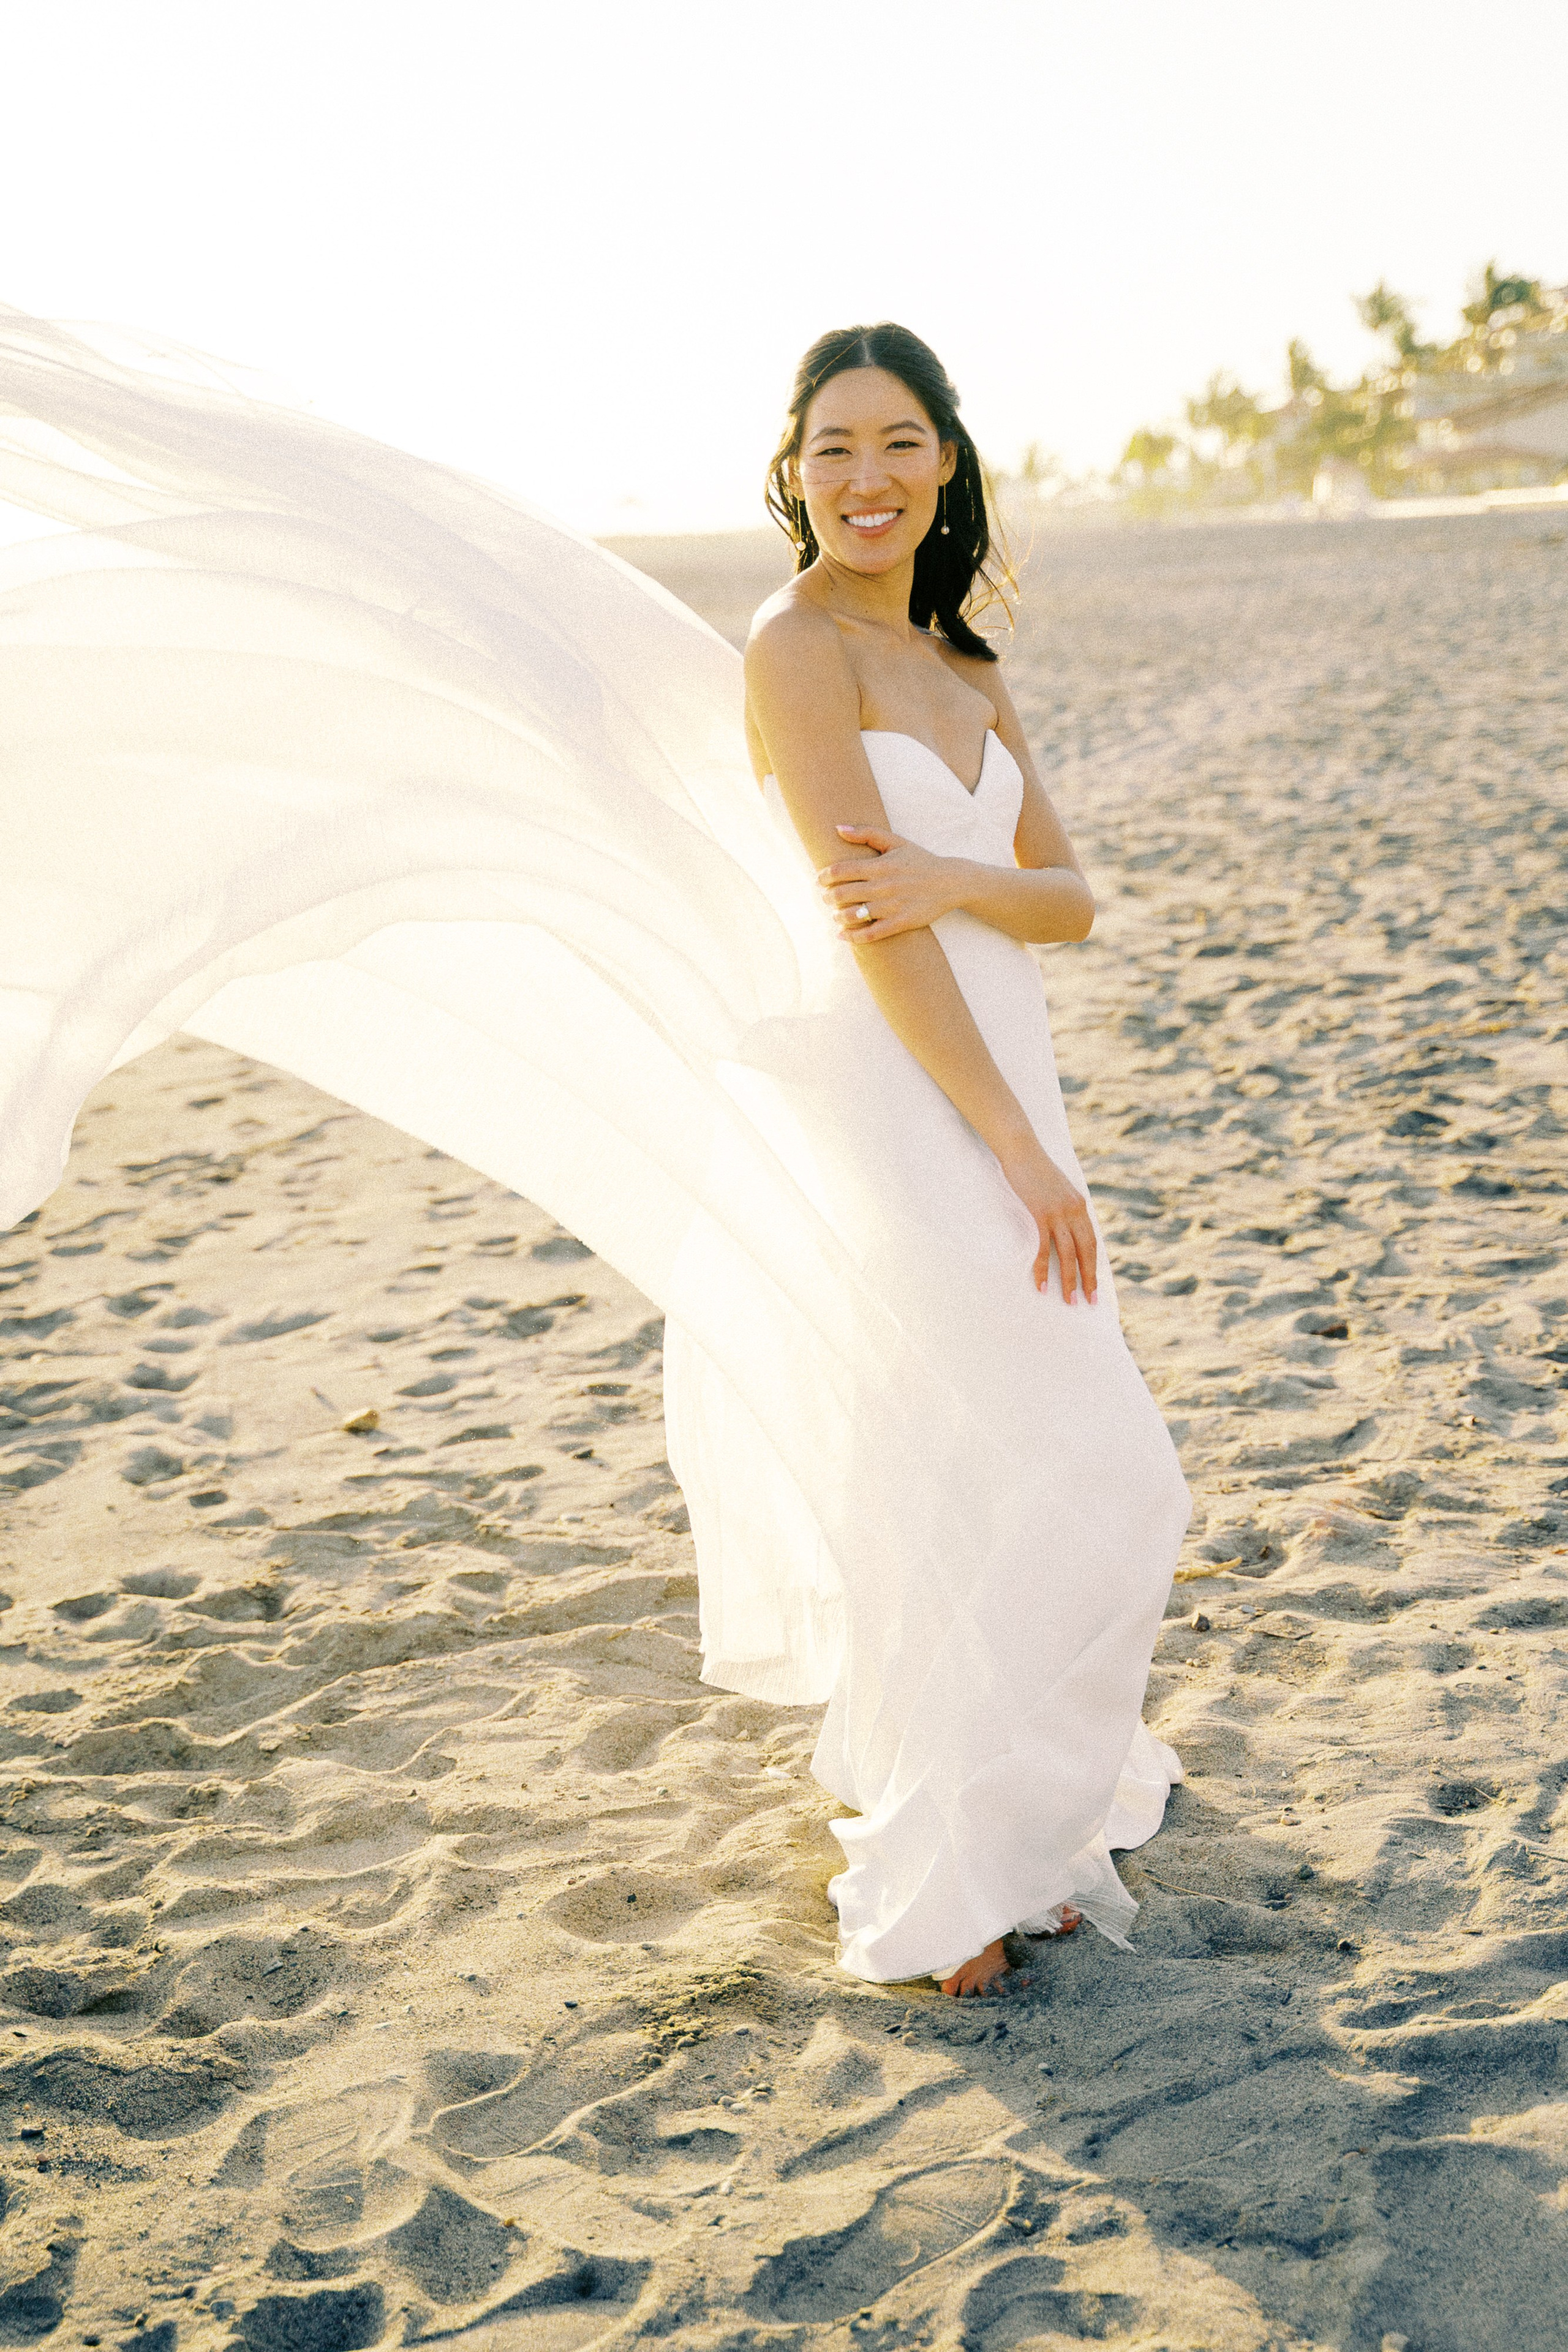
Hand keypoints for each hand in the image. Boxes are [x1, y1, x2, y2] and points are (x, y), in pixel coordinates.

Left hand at [817, 826, 962, 941]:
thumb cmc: (920, 860)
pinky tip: (842, 935)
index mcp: (881, 865)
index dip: (824, 876)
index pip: (841, 870)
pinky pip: (871, 934)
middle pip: (843, 893)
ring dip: (838, 916)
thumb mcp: (896, 842)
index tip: (819, 880)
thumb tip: (838, 828)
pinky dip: (853, 936)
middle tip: (826, 898)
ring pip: (854, 914)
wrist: (952, 882)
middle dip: (828, 897)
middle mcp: (885, 885)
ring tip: (836, 914)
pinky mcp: (901, 922)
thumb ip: (866, 833)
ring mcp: (893, 906)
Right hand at [1001, 1140, 1097, 1303]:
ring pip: (1068, 1253)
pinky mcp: (1040, 1212)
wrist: (1020, 1148)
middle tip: (1089, 1302)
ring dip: (1069, 1279)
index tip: (1094, 1287)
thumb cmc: (1034, 1170)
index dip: (1094, 1266)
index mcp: (1081, 1206)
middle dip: (1088, 1279)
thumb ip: (1063, 1208)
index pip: (1092, 1243)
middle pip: (1086, 1251)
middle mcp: (1075, 1210)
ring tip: (1069, 1301)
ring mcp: (1059, 1211)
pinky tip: (1041, 1285)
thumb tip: (1064, 1229)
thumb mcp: (1056, 1190)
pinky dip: (1042, 1268)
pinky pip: (1043, 1247)